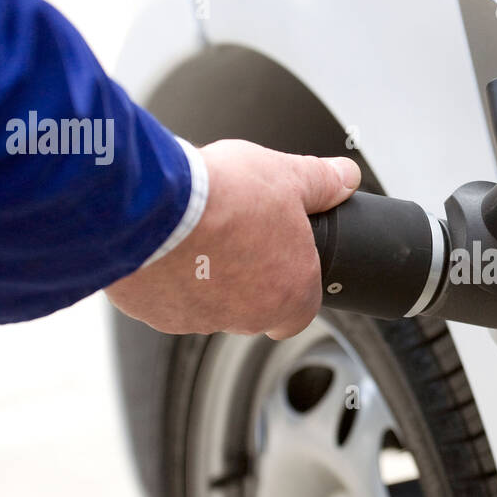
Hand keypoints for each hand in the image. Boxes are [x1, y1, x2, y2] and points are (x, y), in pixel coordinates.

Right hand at [107, 140, 359, 338]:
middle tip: (234, 236)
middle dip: (245, 277)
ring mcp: (200, 319)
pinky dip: (167, 278)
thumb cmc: (221, 197)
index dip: (292, 288)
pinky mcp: (156, 315)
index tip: (280, 265)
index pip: (301, 312)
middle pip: (254, 309)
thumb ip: (322, 182)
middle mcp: (248, 316)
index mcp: (290, 292)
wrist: (151, 206)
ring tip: (196, 235)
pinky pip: (166, 300)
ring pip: (208, 305)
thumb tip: (345, 177)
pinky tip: (165, 245)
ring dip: (204, 278)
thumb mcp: (286, 176)